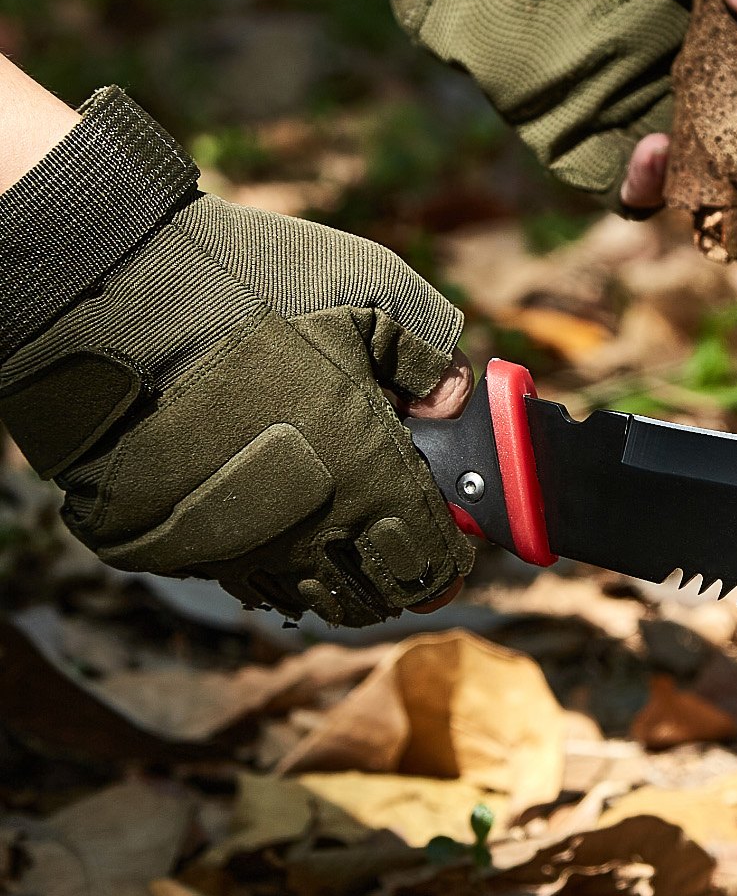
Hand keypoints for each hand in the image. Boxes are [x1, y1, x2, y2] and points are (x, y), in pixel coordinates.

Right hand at [0, 88, 474, 628]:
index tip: (452, 545)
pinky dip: (272, 567)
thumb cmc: (254, 293)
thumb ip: (428, 352)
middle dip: (400, 578)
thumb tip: (455, 398)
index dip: (449, 560)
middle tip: (402, 549)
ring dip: (337, 579)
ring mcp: (246, 550)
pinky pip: (245, 581)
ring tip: (340, 542)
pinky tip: (275, 529)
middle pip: (378, 599)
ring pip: (311, 602)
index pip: (433, 564)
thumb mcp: (372, 296)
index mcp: (377, 484)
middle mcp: (316, 535)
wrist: (122, 300)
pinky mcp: (184, 550)